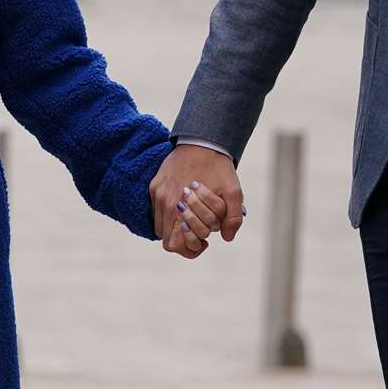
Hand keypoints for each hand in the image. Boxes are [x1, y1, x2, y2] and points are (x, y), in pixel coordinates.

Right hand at [149, 144, 244, 258]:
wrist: (201, 139)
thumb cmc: (217, 166)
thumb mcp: (233, 191)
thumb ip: (233, 218)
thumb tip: (227, 237)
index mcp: (178, 207)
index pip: (173, 244)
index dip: (189, 248)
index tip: (205, 240)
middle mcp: (163, 202)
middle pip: (167, 238)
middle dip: (185, 238)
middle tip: (202, 229)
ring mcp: (156, 193)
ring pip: (160, 226)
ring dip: (175, 227)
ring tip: (193, 218)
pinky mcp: (154, 185)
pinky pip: (156, 211)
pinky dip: (169, 215)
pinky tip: (185, 206)